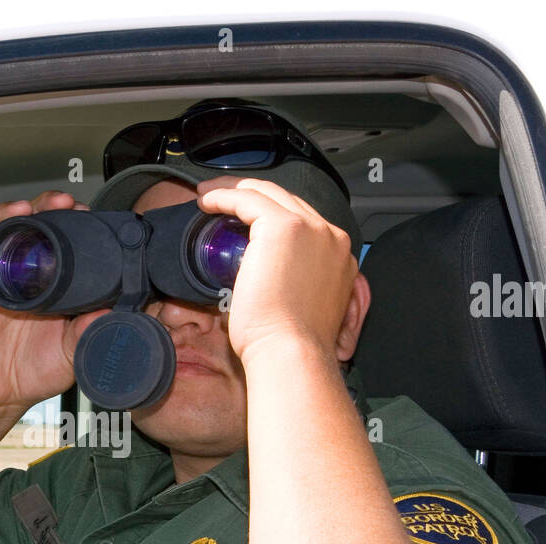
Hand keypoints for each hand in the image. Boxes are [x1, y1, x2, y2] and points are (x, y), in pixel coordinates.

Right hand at [0, 190, 107, 415]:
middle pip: (26, 224)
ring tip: (22, 209)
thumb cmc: (38, 370)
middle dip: (43, 206)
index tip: (86, 211)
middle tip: (61, 200)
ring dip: (5, 216)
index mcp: (49, 280)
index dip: (70, 220)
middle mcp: (19, 272)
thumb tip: (108, 313)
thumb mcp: (72, 353)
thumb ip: (87, 333)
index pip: (58, 237)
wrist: (1, 396)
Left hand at [195, 177, 359, 363]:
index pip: (303, 222)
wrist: (293, 352)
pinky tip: (207, 201)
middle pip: (288, 201)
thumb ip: (292, 284)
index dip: (271, 215)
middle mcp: (330, 237)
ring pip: (268, 193)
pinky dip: (224, 196)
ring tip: (210, 196)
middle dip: (253, 195)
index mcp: (338, 256)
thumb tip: (261, 280)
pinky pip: (248, 199)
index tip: (246, 218)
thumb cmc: (291, 344)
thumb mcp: (301, 306)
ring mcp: (310, 229)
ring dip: (236, 191)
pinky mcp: (284, 226)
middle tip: (223, 198)